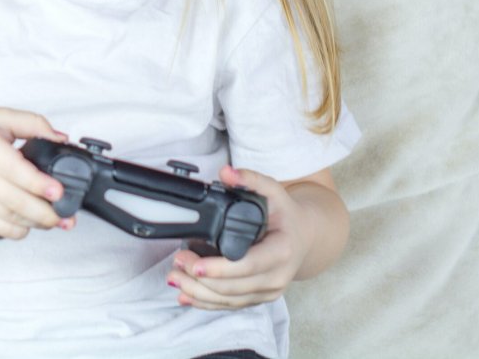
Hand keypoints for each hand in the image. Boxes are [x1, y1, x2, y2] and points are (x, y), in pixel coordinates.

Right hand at [0, 108, 73, 239]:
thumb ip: (30, 122)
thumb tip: (59, 137)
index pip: (12, 168)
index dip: (37, 183)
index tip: (58, 190)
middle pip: (12, 199)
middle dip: (43, 211)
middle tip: (67, 214)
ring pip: (6, 216)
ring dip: (35, 222)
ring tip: (59, 221)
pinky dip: (15, 231)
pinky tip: (32, 227)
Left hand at [166, 165, 314, 309]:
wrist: (304, 236)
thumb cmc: (287, 215)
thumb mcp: (274, 191)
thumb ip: (251, 179)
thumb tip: (226, 172)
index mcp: (282, 251)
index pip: (248, 265)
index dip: (220, 269)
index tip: (195, 264)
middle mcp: (277, 276)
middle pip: (233, 287)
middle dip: (200, 279)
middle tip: (177, 263)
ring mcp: (268, 291)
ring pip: (229, 300)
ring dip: (198, 292)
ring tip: (175, 277)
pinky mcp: (258, 298)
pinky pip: (230, 306)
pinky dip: (206, 302)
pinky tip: (186, 295)